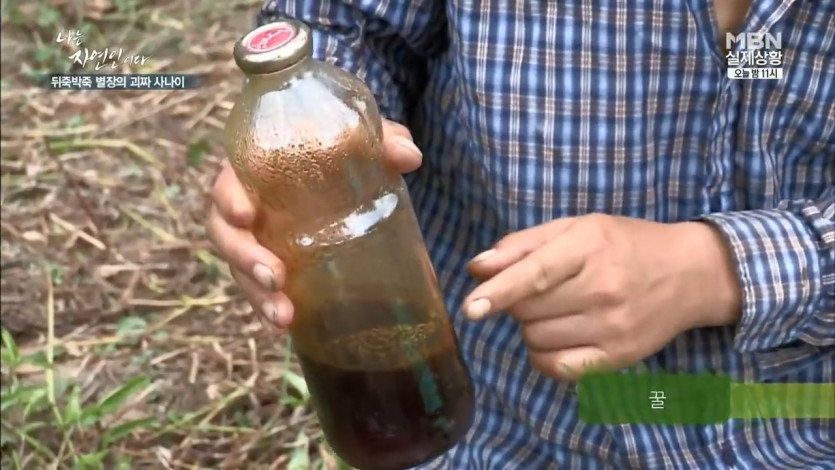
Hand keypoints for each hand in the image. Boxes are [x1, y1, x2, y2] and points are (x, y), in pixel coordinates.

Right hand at [206, 119, 422, 332]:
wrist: (343, 170)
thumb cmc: (341, 149)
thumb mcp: (362, 140)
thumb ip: (384, 139)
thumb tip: (409, 157)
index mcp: (254, 170)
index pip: (228, 183)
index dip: (229, 199)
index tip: (246, 215)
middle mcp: (247, 207)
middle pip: (226, 235)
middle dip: (244, 259)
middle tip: (274, 278)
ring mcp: (257, 240)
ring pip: (240, 270)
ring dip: (257, 295)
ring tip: (283, 317)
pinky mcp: (272, 265)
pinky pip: (260, 290)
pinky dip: (268, 310)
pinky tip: (284, 328)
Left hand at [463, 214, 741, 380]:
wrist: (690, 274)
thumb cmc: (624, 244)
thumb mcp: (576, 228)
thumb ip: (522, 245)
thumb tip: (476, 268)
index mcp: (590, 246)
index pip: (535, 274)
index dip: (498, 292)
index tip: (471, 309)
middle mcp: (603, 289)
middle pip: (529, 310)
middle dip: (517, 303)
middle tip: (538, 291)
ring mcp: (613, 327)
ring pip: (538, 339)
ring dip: (530, 327)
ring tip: (554, 310)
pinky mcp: (619, 358)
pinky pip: (559, 368)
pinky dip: (543, 356)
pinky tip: (555, 337)